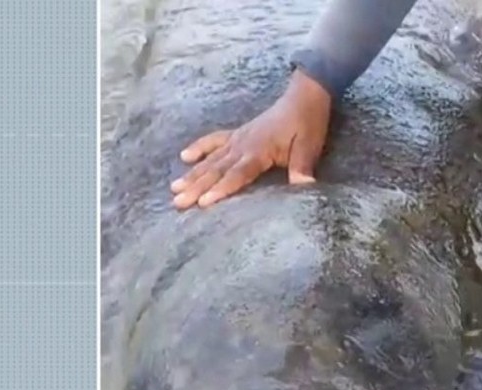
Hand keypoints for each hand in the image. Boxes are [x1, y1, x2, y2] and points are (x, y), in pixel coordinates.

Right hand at [170, 70, 332, 208]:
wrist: (304, 95)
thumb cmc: (307, 123)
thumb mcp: (308, 147)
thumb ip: (302, 168)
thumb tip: (304, 187)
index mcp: (259, 150)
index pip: (237, 174)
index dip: (221, 189)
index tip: (204, 203)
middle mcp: (243, 145)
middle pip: (217, 170)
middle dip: (196, 187)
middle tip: (178, 202)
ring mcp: (237, 138)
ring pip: (211, 159)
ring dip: (192, 174)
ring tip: (173, 187)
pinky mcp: (237, 134)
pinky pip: (213, 141)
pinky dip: (199, 148)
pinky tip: (183, 157)